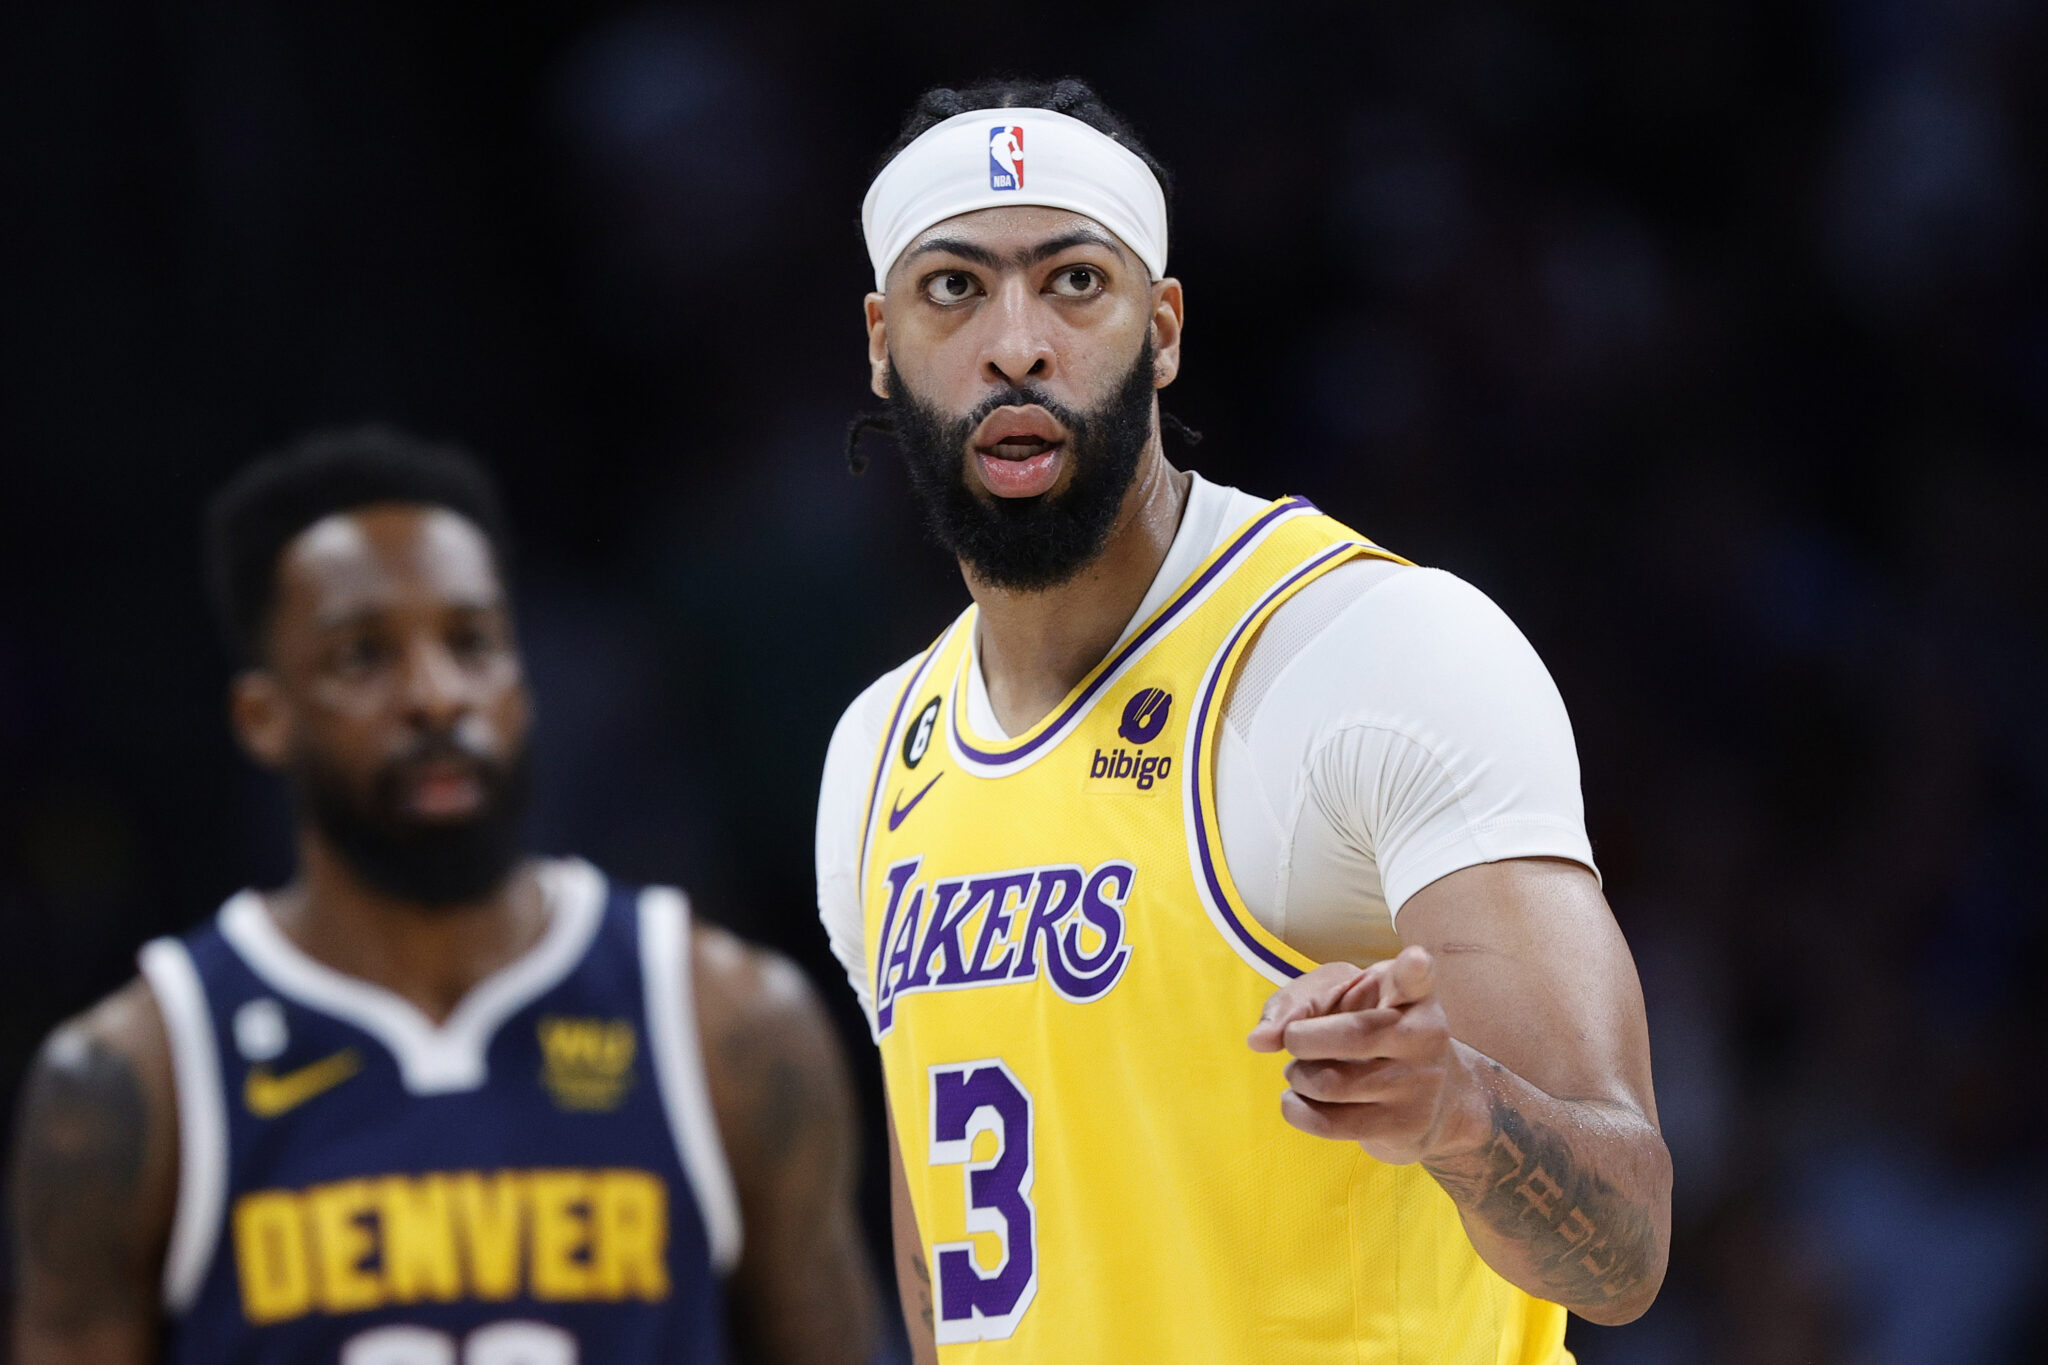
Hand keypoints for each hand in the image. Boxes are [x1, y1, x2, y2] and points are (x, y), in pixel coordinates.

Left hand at [1246, 946, 1472, 1165]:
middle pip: (1355, 1034)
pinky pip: (1328, 1123)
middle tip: (1294, 1039)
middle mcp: (1425, 1036)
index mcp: (1411, 993)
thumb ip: (1296, 1002)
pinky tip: (1301, 1099)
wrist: (1428, 1097)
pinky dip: (1296, 1109)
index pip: (1416, 979)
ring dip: (1297, 1075)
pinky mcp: (1403, 1127)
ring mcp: (1419, 1085)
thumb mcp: (1339, 997)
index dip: (1414, 969)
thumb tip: (1260, 1039)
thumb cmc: (1370, 1030)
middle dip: (1302, 1037)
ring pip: (1331, 1084)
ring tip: (1302, 1071)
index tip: (1416, 960)